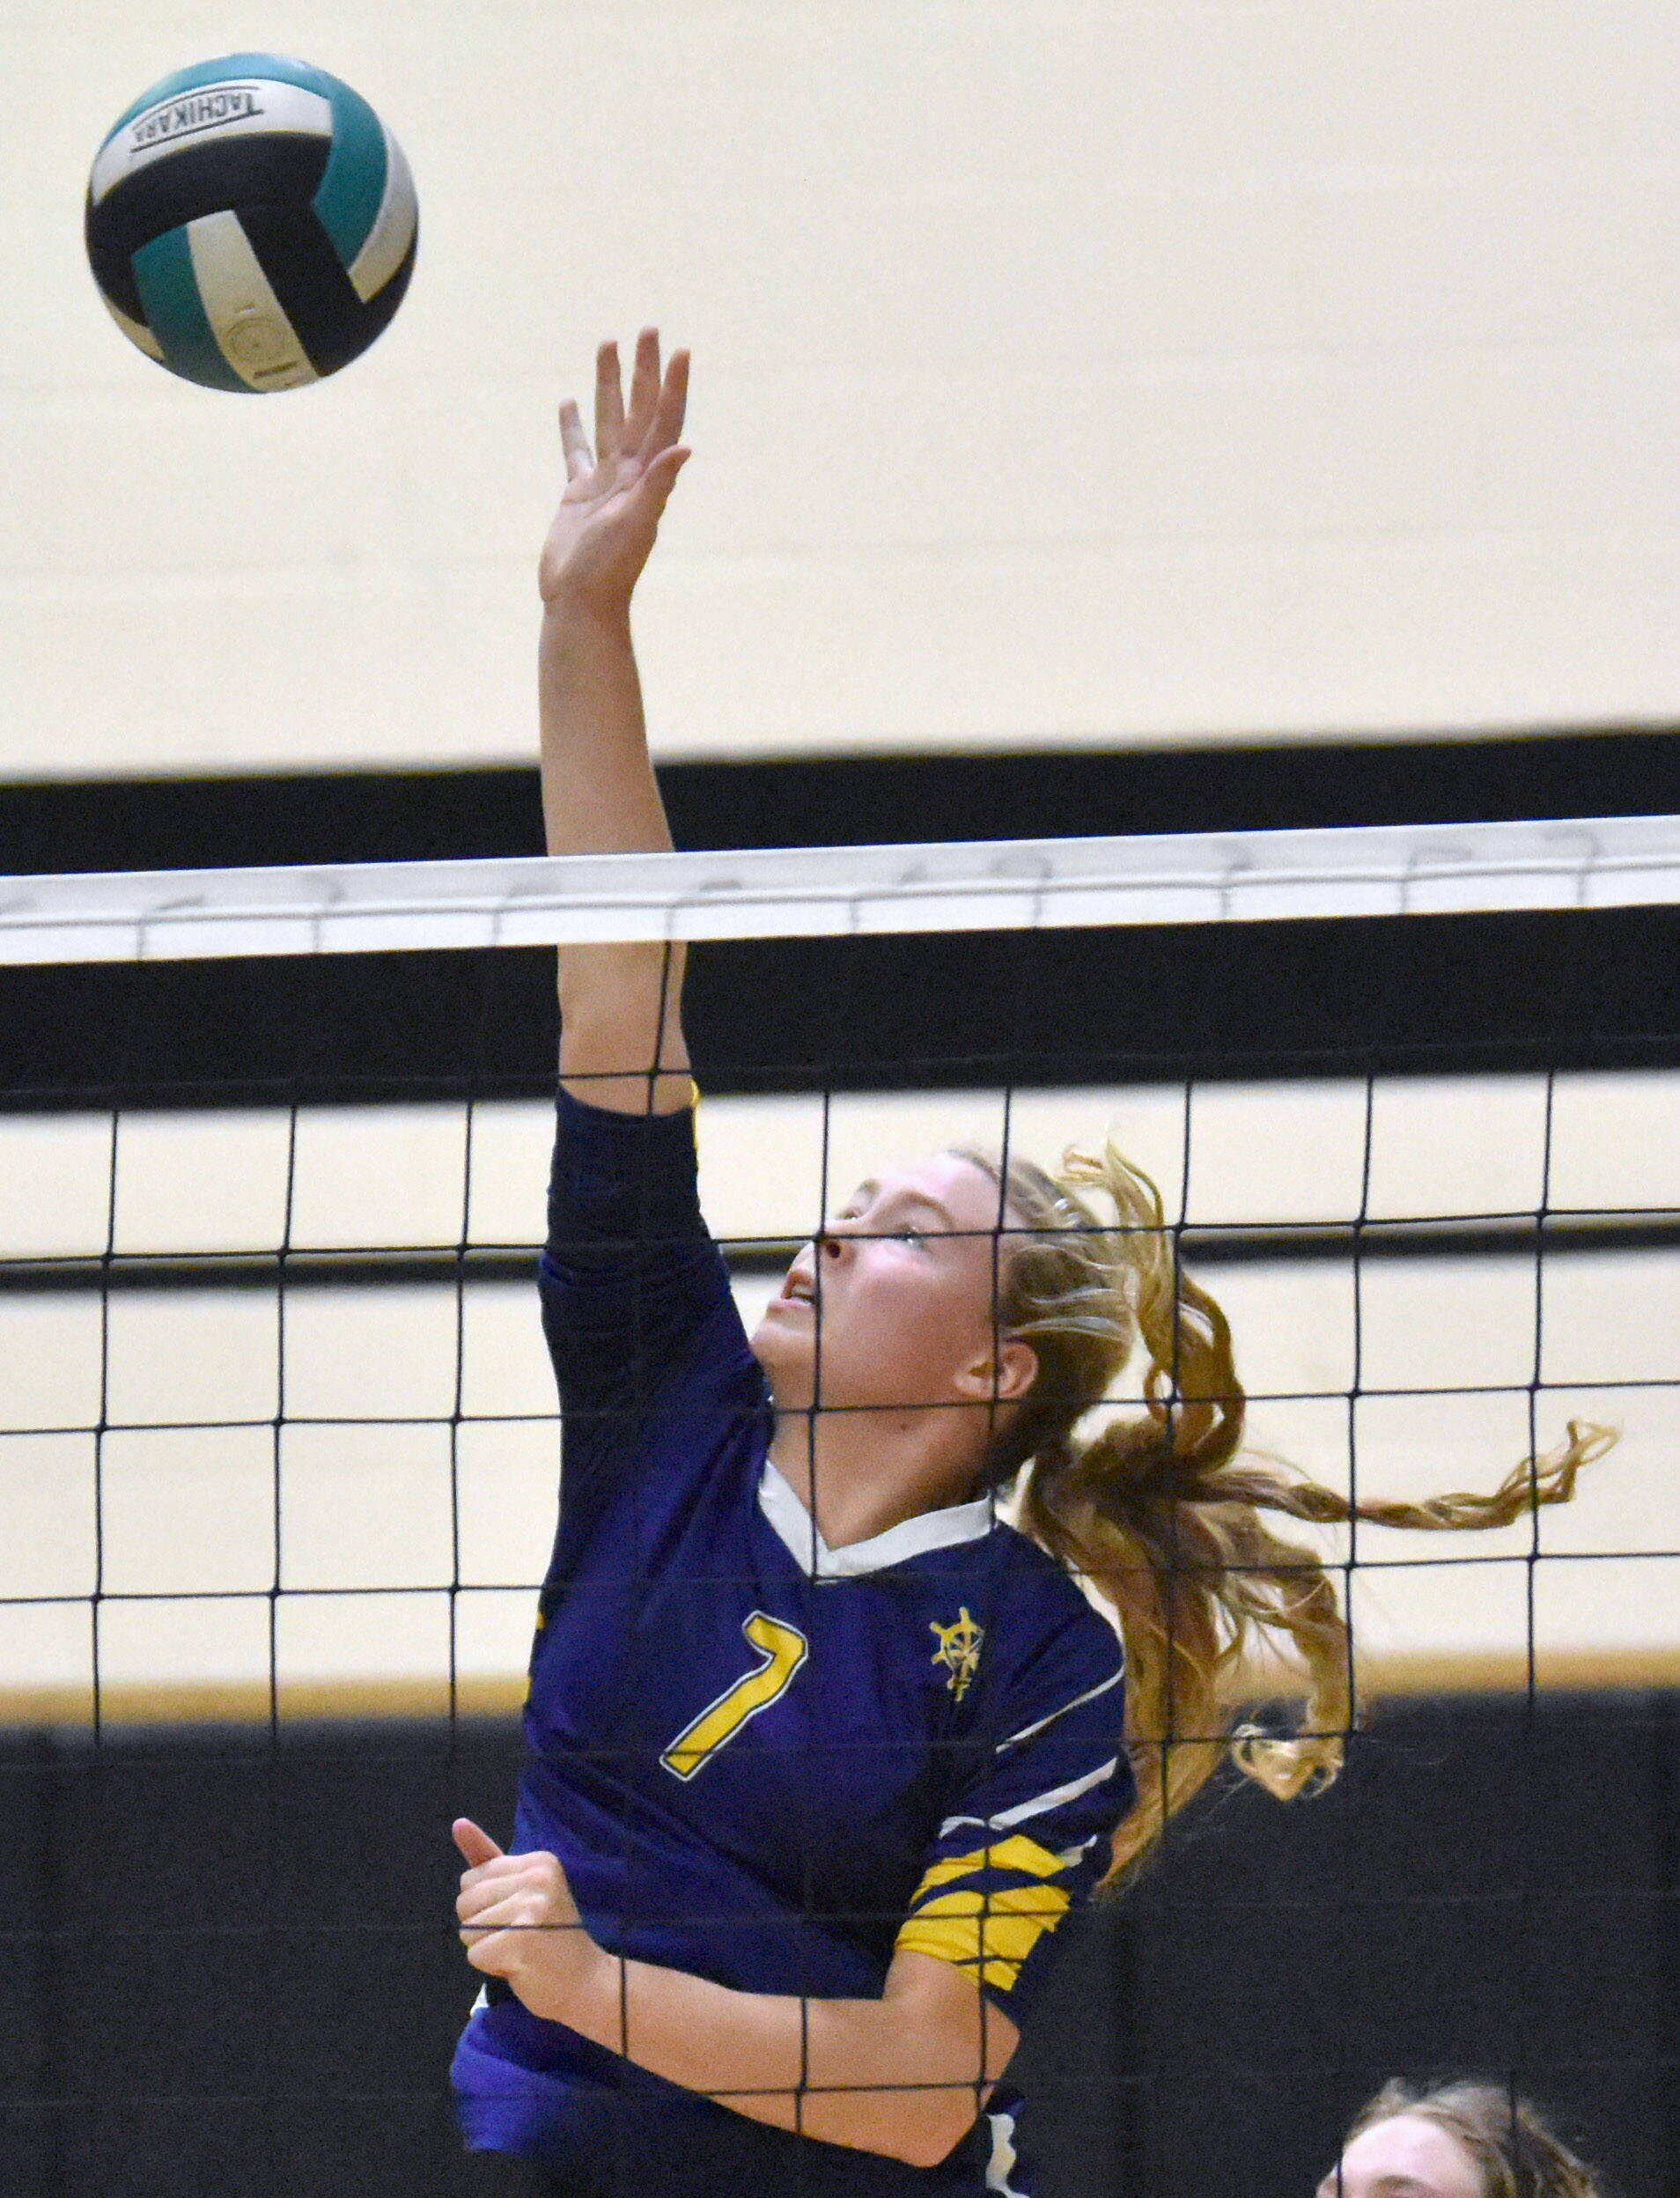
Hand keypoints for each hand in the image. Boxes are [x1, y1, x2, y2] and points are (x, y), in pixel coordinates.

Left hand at [453, 1818, 604, 2023]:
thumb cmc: (550, 1937)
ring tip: (520, 1951)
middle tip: (519, 1936)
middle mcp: (538, 1877)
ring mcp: (531, 1908)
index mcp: (539, 1861)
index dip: (486, 1907)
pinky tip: (519, 1966)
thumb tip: (457, 1823)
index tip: (521, 1917)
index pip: (473, 1878)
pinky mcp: (521, 1942)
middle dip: (481, 1926)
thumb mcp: (523, 1890)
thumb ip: (488, 1859)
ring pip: (468, 1929)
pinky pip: (476, 1955)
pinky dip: (490, 1967)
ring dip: (487, 1948)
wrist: (586, 1983)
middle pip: (466, 1901)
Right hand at [538, 328, 689, 613]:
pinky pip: (576, 450)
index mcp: (647, 478)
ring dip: (609, 385)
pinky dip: (573, 426)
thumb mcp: (635, 524)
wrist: (581, 604)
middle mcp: (631, 474)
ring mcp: (604, 482)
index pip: (664, 421)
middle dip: (643, 370)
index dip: (673, 386)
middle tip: (648, 328)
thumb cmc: (610, 570)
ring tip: (607, 345)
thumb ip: (658, 485)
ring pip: (608, 420)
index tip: (681, 350)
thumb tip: (684, 448)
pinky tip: (568, 400)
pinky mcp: (578, 494)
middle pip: (639, 410)